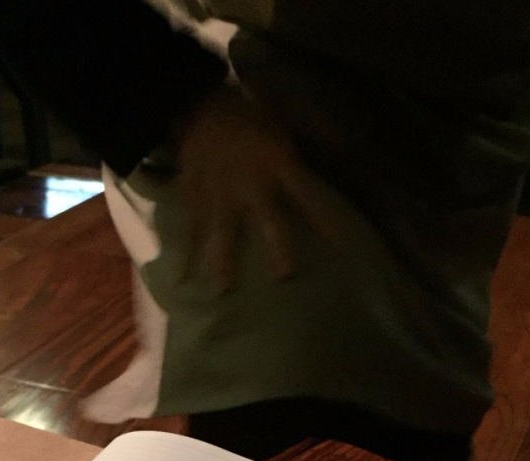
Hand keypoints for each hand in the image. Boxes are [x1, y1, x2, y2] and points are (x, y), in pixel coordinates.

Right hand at [173, 83, 340, 293]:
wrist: (196, 100)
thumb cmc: (246, 111)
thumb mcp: (284, 115)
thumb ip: (312, 134)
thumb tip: (346, 148)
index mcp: (275, 162)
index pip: (305, 194)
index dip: (322, 217)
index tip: (338, 244)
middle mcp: (249, 183)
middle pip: (266, 220)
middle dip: (276, 247)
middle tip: (284, 276)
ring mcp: (219, 193)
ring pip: (223, 232)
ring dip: (223, 262)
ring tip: (223, 291)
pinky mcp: (194, 198)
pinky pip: (191, 230)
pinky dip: (186, 255)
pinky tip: (183, 279)